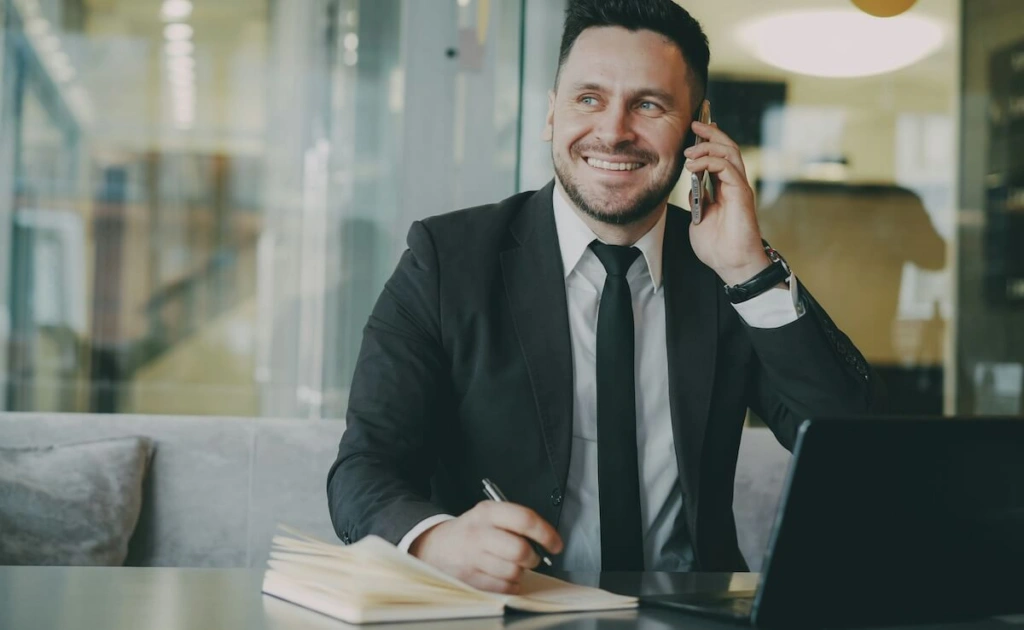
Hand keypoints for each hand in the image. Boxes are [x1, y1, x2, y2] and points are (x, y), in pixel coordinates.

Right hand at [408, 501, 563, 593]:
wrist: (435, 547)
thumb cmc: (470, 531)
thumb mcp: (489, 515)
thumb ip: (516, 522)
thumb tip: (547, 539)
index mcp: (488, 512)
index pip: (524, 519)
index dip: (546, 533)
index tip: (555, 544)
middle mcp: (479, 533)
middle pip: (520, 550)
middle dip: (532, 557)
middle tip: (531, 557)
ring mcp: (473, 558)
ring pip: (513, 572)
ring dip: (520, 573)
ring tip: (512, 566)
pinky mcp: (470, 579)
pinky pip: (503, 587)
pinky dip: (510, 585)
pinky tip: (502, 576)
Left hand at [683, 121, 770, 285]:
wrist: (731, 265)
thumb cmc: (717, 247)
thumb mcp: (699, 218)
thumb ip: (697, 199)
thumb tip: (692, 185)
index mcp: (725, 189)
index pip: (719, 156)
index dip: (708, 140)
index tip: (693, 130)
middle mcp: (734, 184)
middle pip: (727, 147)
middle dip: (711, 132)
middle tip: (694, 124)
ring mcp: (739, 187)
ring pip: (730, 152)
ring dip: (709, 144)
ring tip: (689, 149)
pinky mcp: (741, 193)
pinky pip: (727, 168)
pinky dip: (709, 161)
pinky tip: (693, 165)